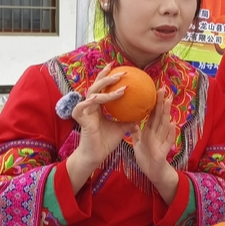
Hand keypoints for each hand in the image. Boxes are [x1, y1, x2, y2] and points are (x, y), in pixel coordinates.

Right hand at [68, 65, 133, 187]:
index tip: (121, 69)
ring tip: (117, 82)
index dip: (109, 77)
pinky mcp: (80, 119)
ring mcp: (84, 111)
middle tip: (122, 72)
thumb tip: (144, 111)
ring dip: (105, 88)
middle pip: (97, 86)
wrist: (96, 156)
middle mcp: (90, 106)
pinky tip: (97, 98)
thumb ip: (129, 118)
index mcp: (98, 107)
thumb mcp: (121, 127)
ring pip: (92, 94)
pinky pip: (82, 107)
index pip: (103, 88)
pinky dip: (89, 102)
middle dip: (108, 76)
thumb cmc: (106, 142)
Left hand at [131, 87, 179, 198]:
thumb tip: (130, 120)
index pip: (152, 114)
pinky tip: (173, 124)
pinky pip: (167, 141)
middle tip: (163, 89)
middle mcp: (158, 134)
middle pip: (159, 116)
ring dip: (167, 113)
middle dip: (161, 103)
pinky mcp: (163, 151)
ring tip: (169, 101)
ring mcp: (162, 141)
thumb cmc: (146, 157)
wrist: (153, 172)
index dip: (154, 102)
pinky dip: (170, 133)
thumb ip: (136, 132)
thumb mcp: (139, 143)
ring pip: (165, 125)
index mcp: (150, 131)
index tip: (154, 90)